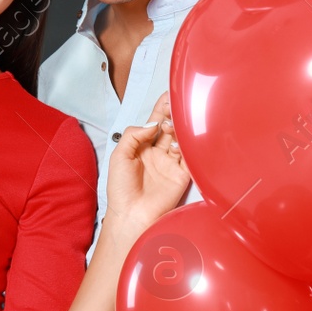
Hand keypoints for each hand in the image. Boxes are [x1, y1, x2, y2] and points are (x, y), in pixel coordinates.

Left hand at [104, 91, 191, 235]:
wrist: (131, 215)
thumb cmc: (121, 189)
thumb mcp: (119, 156)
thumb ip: (134, 135)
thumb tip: (154, 123)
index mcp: (142, 146)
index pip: (155, 122)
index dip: (162, 108)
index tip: (168, 95)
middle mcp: (158, 153)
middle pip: (171, 127)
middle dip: (174, 114)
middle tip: (176, 106)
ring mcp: (171, 163)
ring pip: (182, 139)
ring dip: (181, 129)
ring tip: (175, 125)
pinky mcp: (182, 175)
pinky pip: (191, 157)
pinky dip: (191, 147)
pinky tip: (186, 139)